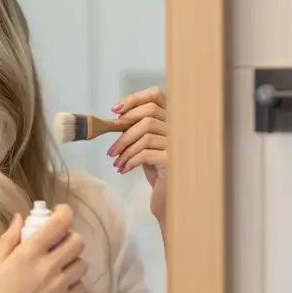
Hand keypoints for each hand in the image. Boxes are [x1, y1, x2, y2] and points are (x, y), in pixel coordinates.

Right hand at [0, 205, 86, 292]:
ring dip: (72, 267)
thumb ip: (8, 241)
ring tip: (56, 276)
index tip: (60, 213)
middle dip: (71, 240)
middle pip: (79, 244)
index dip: (64, 213)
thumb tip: (20, 218)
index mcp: (30, 256)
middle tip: (59, 247)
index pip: (59, 224)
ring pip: (82, 270)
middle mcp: (52, 271)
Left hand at [109, 86, 167, 224]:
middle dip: (124, 130)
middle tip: (111, 149)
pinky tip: (123, 169)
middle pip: (149, 114)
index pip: (157, 95)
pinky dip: (130, 161)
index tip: (115, 110)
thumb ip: (137, 127)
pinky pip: (146, 153)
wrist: (168, 197)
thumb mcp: (145, 143)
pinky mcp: (173, 159)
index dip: (135, 99)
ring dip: (124, 149)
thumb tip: (116, 115)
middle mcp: (180, 127)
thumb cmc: (156, 168)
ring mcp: (179, 142)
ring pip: (145, 135)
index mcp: (173, 118)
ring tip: (116, 162)